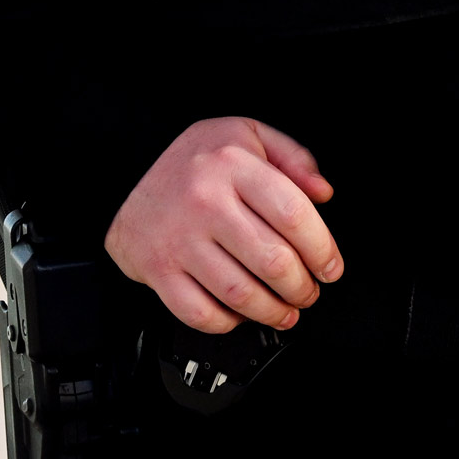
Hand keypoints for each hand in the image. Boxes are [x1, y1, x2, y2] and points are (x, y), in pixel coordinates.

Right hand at [105, 116, 342, 332]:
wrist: (127, 171)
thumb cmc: (195, 159)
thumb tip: (322, 193)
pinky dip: (228, 323)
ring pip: (240, 294)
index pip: (294, 214)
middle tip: (309, 291)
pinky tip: (242, 314)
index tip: (330, 266)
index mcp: (233, 166)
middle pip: (272, 260)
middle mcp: (206, 203)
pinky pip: (201, 313)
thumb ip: (292, 158)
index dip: (322, 248)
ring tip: (286, 310)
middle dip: (302, 287)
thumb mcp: (247, 135)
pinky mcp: (159, 271)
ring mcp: (180, 240)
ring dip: (273, 312)